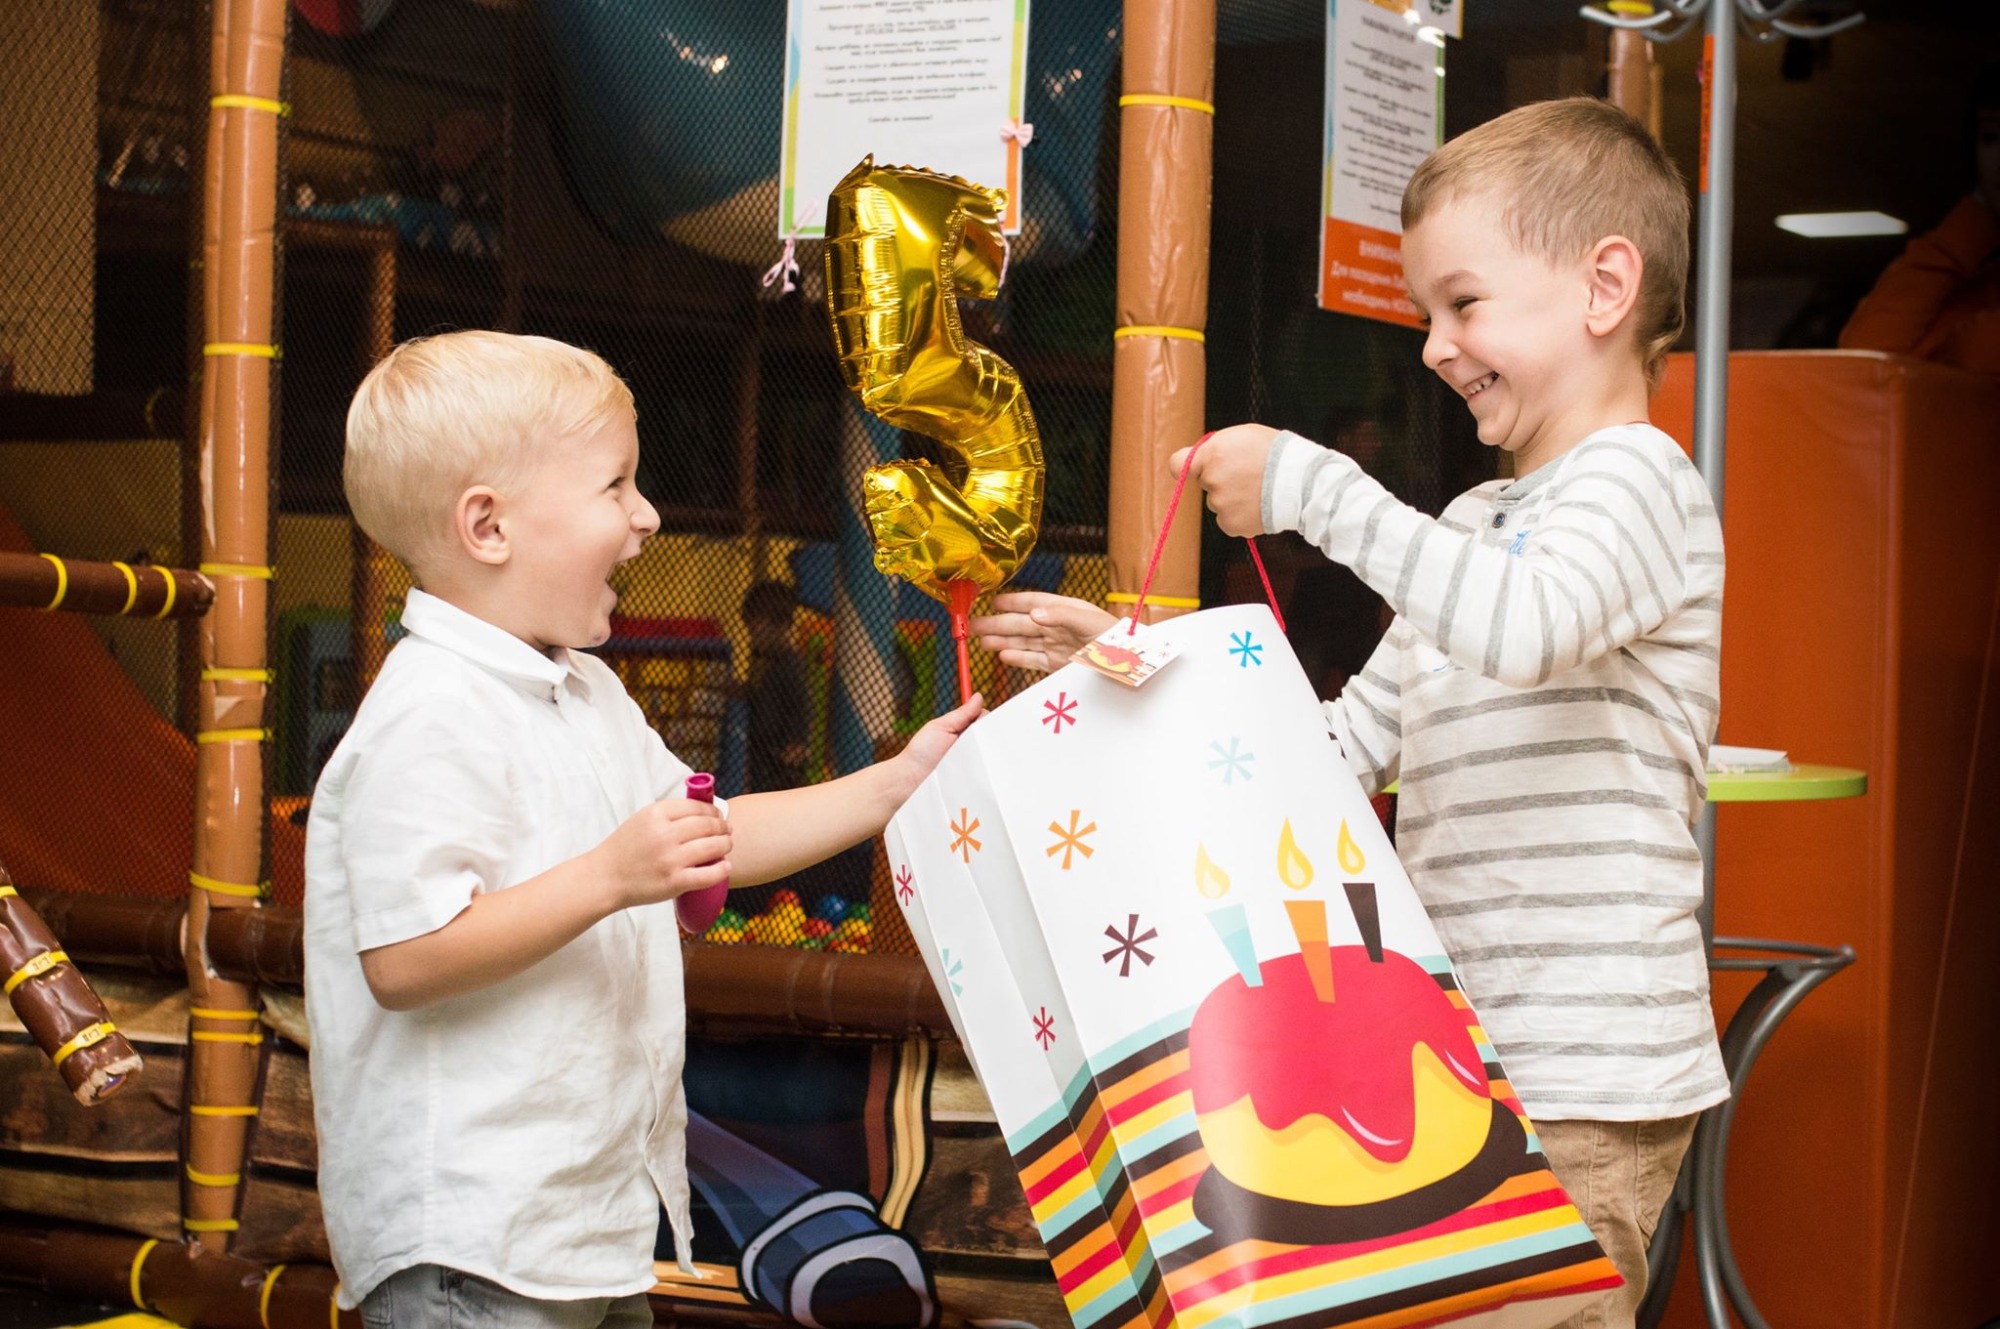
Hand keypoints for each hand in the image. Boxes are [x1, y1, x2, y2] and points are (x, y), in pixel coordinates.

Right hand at [593, 797, 731, 909]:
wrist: (604, 878)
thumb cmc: (625, 849)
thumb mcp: (642, 820)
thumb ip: (669, 814)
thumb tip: (704, 812)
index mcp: (656, 814)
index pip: (697, 807)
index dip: (713, 811)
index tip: (718, 816)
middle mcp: (664, 834)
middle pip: (708, 825)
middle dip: (723, 827)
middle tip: (727, 831)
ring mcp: (670, 859)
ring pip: (713, 847)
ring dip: (726, 845)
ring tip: (726, 846)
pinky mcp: (674, 882)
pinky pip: (709, 875)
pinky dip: (722, 870)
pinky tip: (726, 867)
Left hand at [887, 693, 984, 797]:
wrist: (911, 779)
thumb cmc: (922, 751)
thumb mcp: (940, 727)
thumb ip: (961, 714)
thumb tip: (979, 696)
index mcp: (965, 730)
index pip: (985, 719)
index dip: (986, 718)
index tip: (980, 722)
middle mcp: (972, 745)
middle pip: (993, 735)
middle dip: (990, 734)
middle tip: (975, 739)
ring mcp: (975, 763)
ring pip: (993, 753)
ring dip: (987, 751)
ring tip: (972, 755)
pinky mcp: (975, 779)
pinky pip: (988, 772)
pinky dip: (987, 769)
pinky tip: (977, 767)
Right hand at [972, 591, 1117, 671]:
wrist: (1132, 664)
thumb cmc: (1116, 639)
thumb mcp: (1090, 622)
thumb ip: (1061, 615)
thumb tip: (1033, 613)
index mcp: (1066, 609)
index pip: (1033, 601)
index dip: (1012, 601)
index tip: (992, 601)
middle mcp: (1059, 626)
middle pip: (1022, 623)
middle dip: (997, 623)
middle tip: (973, 624)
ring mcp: (1058, 646)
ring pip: (1023, 642)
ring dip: (1002, 640)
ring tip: (981, 641)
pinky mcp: (1060, 665)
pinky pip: (1034, 660)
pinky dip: (1018, 658)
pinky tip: (1002, 655)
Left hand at [1168, 423, 1281, 536]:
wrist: (1301, 482)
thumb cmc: (1275, 453)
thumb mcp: (1243, 435)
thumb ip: (1216, 447)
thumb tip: (1202, 459)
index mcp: (1211, 455)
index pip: (1177, 464)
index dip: (1185, 467)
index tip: (1192, 470)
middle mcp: (1211, 480)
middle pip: (1205, 483)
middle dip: (1221, 480)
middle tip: (1248, 475)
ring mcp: (1220, 504)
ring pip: (1218, 503)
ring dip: (1232, 499)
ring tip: (1258, 491)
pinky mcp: (1230, 524)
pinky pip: (1228, 520)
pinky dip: (1240, 516)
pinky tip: (1258, 506)